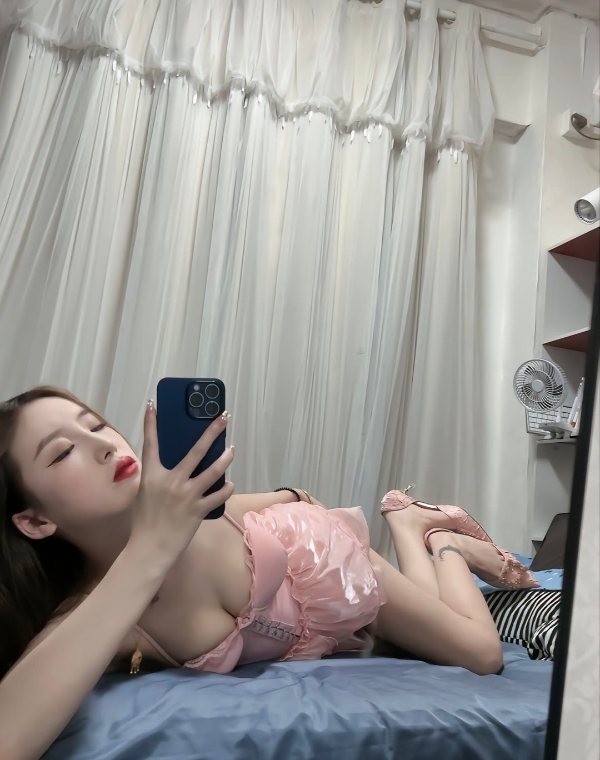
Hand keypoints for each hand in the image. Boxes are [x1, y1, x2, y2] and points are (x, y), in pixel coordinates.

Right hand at [128, 401, 234, 569]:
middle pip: (196, 450)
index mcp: (153, 475)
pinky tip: (230, 484)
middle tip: (223, 417)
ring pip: (214, 471)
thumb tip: (171, 465)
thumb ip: (157, 477)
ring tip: (231, 448)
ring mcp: (187, 495)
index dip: (151, 423)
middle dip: (212, 431)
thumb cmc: (144, 521)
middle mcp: (171, 481)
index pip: (151, 443)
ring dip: (225, 457)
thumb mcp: (145, 493)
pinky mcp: (198, 509)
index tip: (153, 405)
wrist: (150, 548)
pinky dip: (226, 488)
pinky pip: (219, 495)